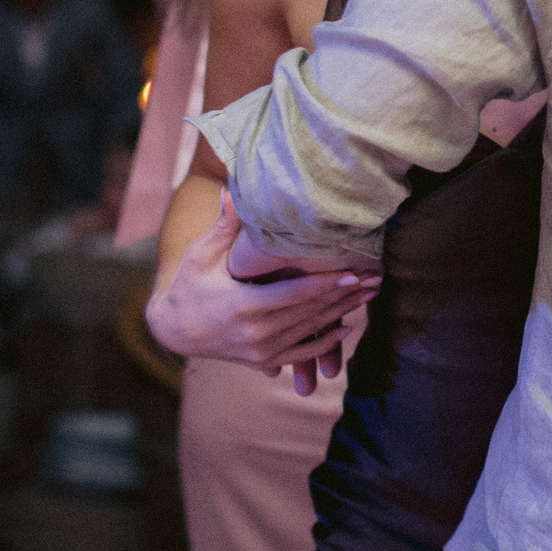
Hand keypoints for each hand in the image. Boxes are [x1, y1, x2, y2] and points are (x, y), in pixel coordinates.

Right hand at [146, 193, 377, 381]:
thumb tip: (232, 189)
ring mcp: (262, 351)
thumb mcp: (202, 254)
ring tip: (369, 294)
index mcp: (242, 306)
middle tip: (376, 277)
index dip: (326, 285)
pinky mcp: (265, 361)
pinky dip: (326, 342)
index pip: (294, 295)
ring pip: (311, 332)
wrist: (175, 330)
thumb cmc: (190, 285)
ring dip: (343, 313)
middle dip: (346, 295)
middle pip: (311, 313)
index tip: (353, 273)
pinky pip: (302, 353)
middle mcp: (256, 334)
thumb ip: (225, 225)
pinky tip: (346, 327)